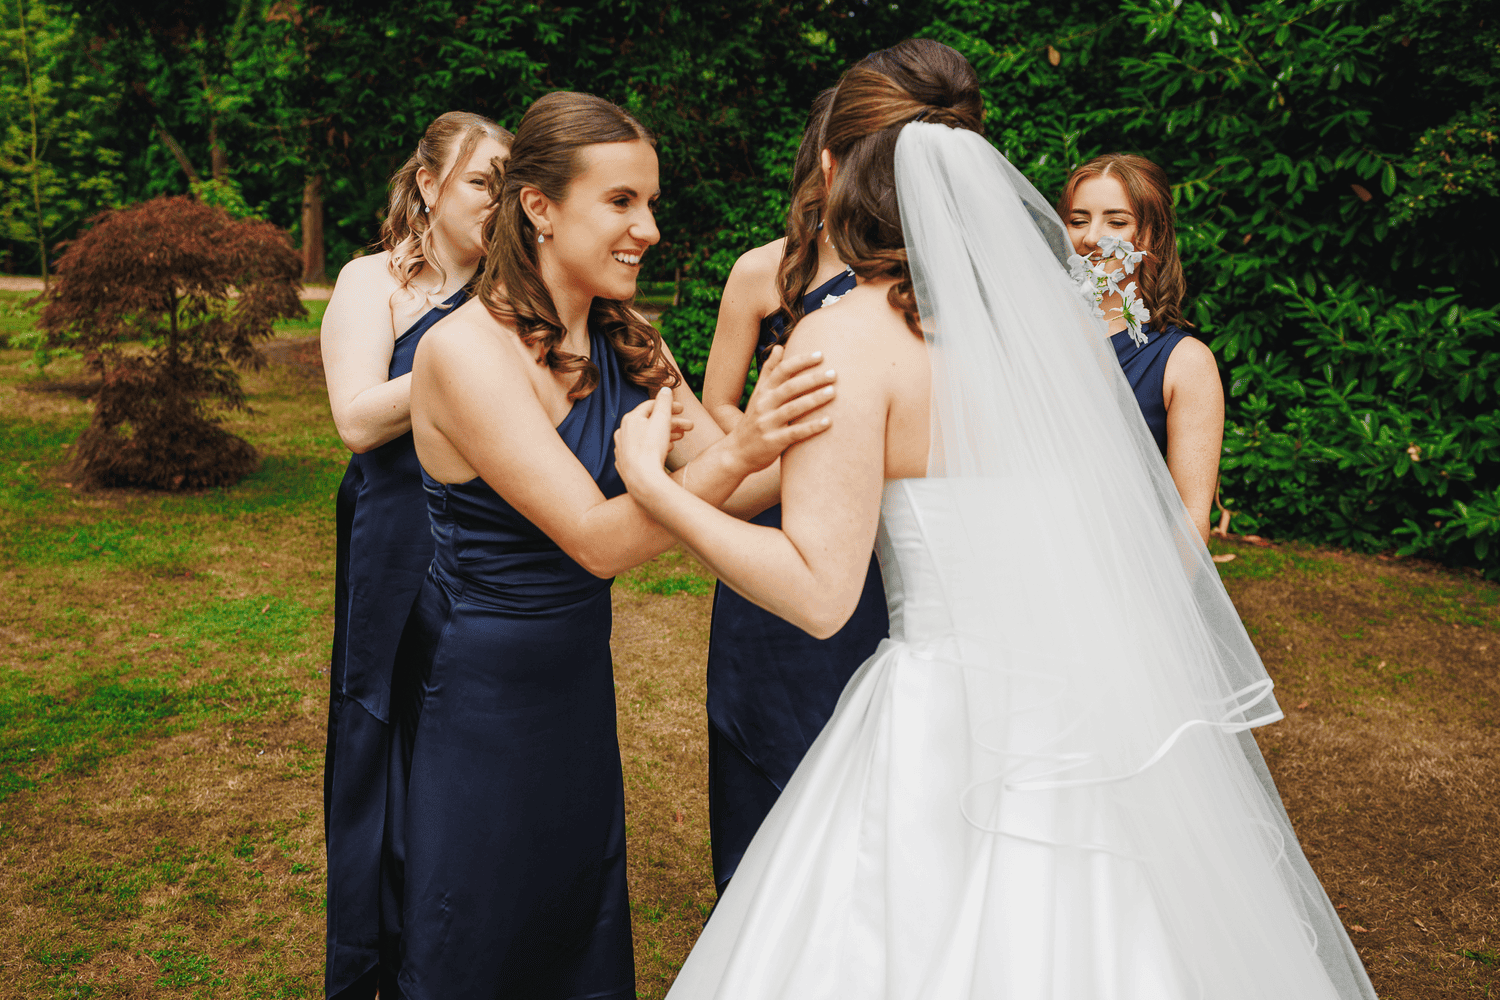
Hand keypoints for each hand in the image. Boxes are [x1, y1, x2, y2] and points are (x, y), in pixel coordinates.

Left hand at [614, 388, 683, 494]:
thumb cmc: (651, 448)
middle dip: (672, 423)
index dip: (669, 405)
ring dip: (666, 435)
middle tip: (690, 427)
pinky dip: (656, 447)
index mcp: (630, 419)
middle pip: (650, 422)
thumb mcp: (661, 420)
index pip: (651, 406)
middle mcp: (623, 432)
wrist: (642, 480)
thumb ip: (664, 402)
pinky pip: (643, 451)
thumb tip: (665, 389)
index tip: (683, 410)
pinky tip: (667, 450)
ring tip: (681, 438)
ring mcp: (623, 449)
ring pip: (647, 437)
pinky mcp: (626, 464)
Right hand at [729, 346, 835, 473]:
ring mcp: (767, 424)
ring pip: (793, 408)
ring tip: (833, 392)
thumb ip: (769, 372)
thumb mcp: (758, 395)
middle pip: (789, 387)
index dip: (800, 361)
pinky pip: (795, 433)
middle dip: (812, 379)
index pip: (781, 370)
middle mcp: (764, 405)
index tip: (821, 355)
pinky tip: (828, 422)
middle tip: (834, 374)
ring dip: (814, 399)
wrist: (736, 453)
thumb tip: (779, 347)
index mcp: (762, 392)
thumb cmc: (753, 421)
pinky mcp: (773, 442)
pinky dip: (812, 427)